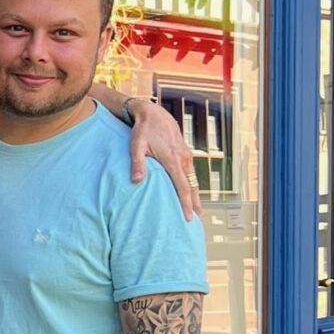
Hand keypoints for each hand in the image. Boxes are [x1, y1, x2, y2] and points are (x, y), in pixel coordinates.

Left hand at [124, 98, 201, 220]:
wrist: (153, 113)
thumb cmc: (143, 130)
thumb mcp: (136, 145)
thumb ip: (137, 163)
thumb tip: (137, 181)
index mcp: (173, 160)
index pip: (182, 187)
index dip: (185, 204)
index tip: (188, 218)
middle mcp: (183, 158)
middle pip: (192, 186)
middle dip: (195, 204)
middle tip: (197, 221)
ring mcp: (186, 155)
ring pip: (193, 179)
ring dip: (196, 195)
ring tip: (197, 210)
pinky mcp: (185, 152)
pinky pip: (191, 172)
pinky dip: (192, 184)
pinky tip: (191, 192)